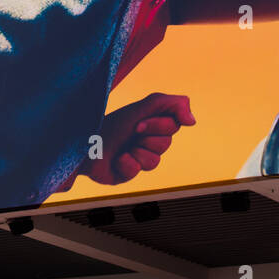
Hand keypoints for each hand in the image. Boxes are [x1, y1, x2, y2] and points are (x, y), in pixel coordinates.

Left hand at [81, 92, 195, 185]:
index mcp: (152, 124)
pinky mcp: (129, 173)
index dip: (157, 124)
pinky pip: (137, 171)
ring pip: (154, 160)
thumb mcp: (141, 108)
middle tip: (131, 133)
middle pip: (166, 143)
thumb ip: (170, 105)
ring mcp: (139, 159)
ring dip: (135, 151)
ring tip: (122, 147)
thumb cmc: (111, 124)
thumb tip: (193, 121)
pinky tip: (116, 159)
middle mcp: (148, 141)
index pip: (174, 125)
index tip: (139, 122)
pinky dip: (125, 163)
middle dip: (146, 137)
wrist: (85, 142)